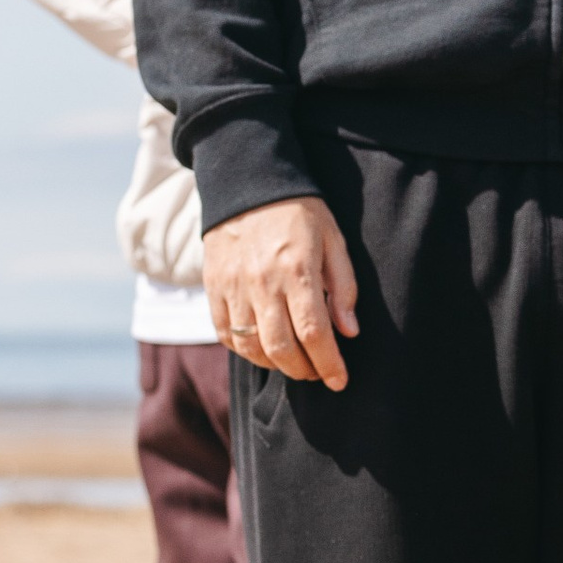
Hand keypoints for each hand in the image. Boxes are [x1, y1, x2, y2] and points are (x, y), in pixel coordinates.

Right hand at [202, 196, 360, 389]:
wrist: (246, 181)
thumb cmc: (298, 211)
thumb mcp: (333, 239)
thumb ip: (343, 287)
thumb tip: (349, 331)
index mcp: (297, 270)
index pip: (314, 334)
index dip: (328, 364)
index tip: (339, 380)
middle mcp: (262, 283)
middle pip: (282, 349)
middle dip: (303, 370)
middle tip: (317, 373)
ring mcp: (233, 287)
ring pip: (251, 346)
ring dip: (275, 365)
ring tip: (292, 362)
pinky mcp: (213, 286)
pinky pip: (225, 333)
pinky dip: (244, 350)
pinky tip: (262, 349)